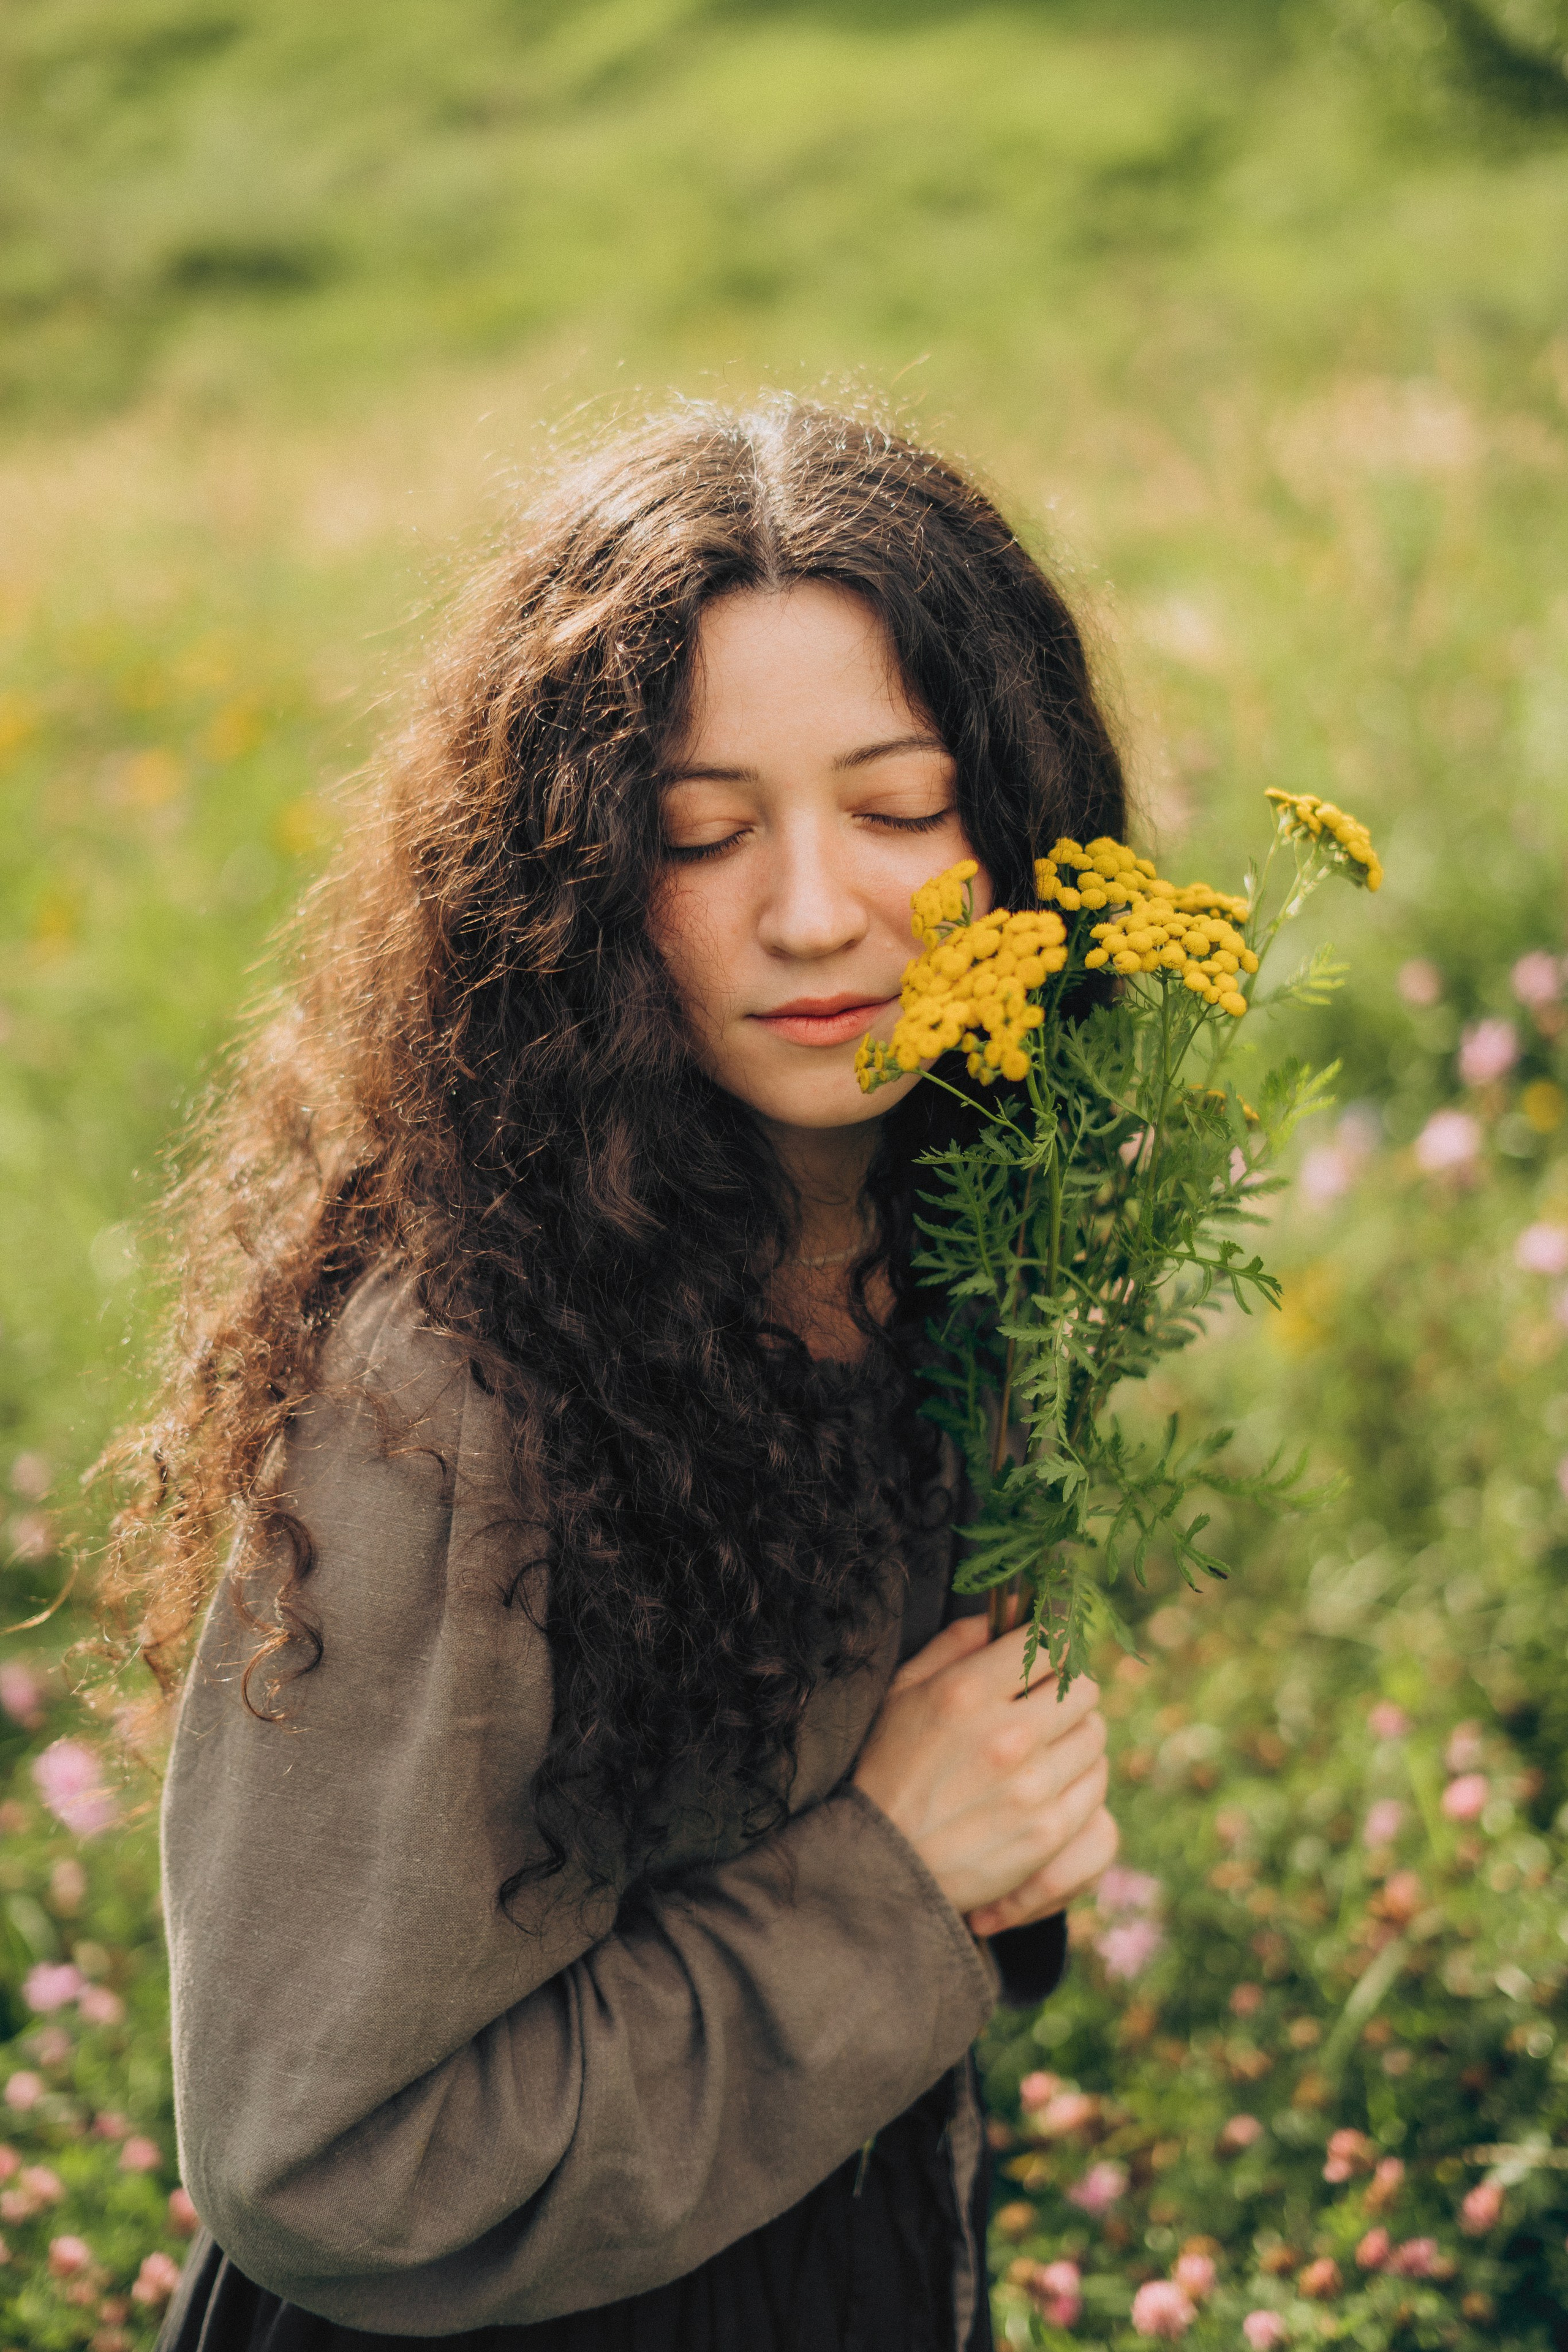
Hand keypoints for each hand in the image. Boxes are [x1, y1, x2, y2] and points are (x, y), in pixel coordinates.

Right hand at [852, 1615, 1116, 1938]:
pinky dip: (1080, 1779)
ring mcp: (1034, 1788)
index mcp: (968, 1692)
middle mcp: (1009, 1736)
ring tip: (1045, 1745)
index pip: (1051, 1641)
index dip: (1056, 1639)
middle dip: (1067, 1687)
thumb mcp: (903, 1691)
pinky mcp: (1049, 1832)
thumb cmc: (889, 1769)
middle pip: (1084, 1687)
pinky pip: (1095, 1787)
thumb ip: (956, 1643)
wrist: (882, 1867)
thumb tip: (1005, 1614)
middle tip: (1045, 1699)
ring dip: (1075, 1734)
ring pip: (1096, 1735)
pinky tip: (1050, 1783)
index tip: (1051, 1646)